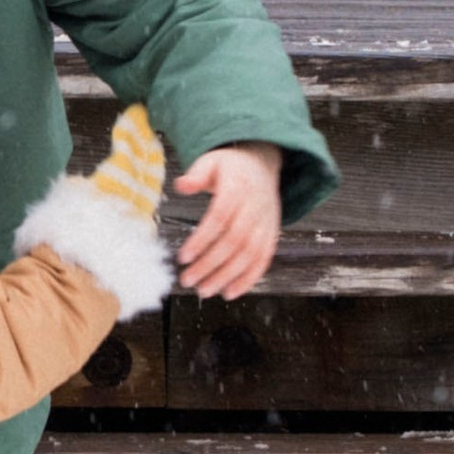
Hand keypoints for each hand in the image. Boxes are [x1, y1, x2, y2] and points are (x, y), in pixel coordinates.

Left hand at [173, 142, 283, 301]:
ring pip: (250, 255)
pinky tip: (230, 292)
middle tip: (188, 280)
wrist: (261, 165)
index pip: (219, 217)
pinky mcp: (272, 235)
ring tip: (204, 290)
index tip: (183, 257)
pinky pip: (264, 260)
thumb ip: (196, 174)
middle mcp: (255, 207)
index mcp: (238, 188)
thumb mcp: (210, 161)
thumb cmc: (230, 167)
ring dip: (227, 276)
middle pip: (234, 241)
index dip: (202, 239)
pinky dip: (249, 279)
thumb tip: (182, 185)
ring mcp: (266, 223)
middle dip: (210, 264)